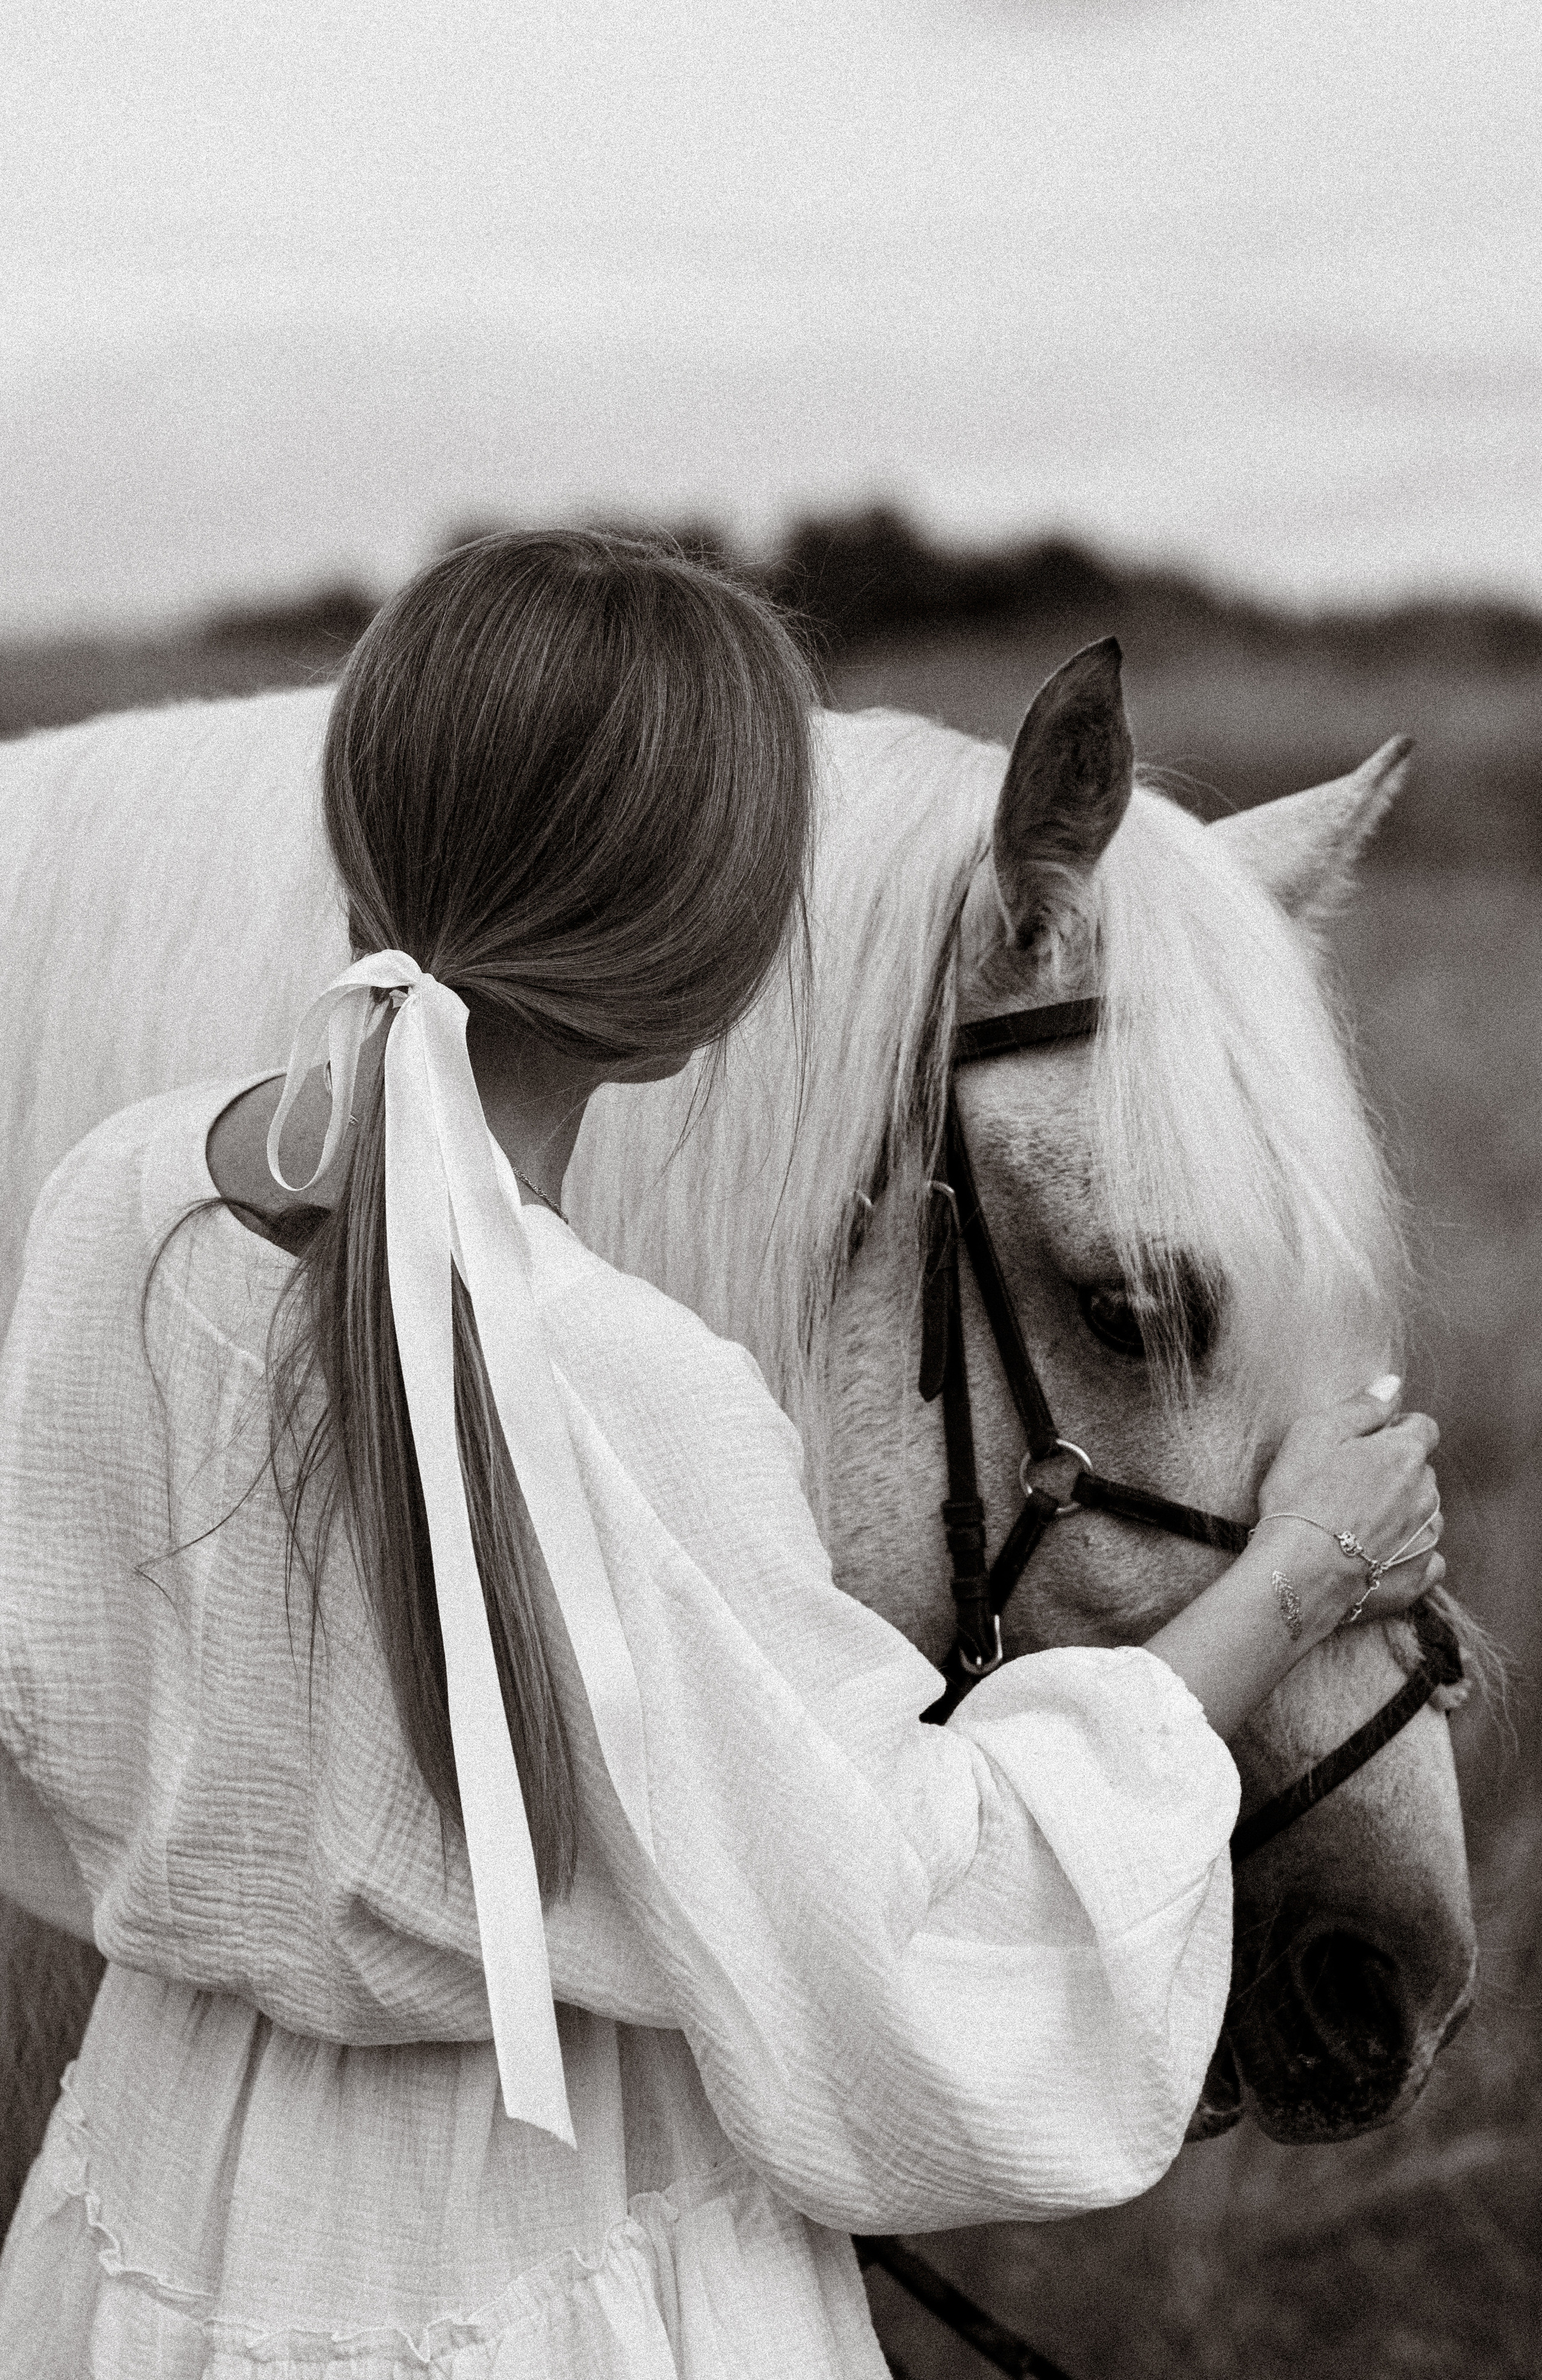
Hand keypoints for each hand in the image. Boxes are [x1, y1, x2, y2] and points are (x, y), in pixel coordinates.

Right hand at [1143, 1375, 1444, 1740]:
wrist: (1298, 1570)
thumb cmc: (1300, 1496)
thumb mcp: (1316, 1433)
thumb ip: (1362, 1406)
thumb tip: (1392, 1384)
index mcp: (1404, 1453)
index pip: (1423, 1427)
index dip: (1397, 1430)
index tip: (1368, 1442)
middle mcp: (1426, 1493)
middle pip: (1422, 1471)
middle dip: (1396, 1472)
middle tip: (1350, 1485)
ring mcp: (1426, 1538)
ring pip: (1426, 1514)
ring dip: (1403, 1513)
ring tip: (1359, 1523)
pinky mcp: (1418, 1578)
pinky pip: (1427, 1560)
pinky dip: (1409, 1556)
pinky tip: (1378, 1557)